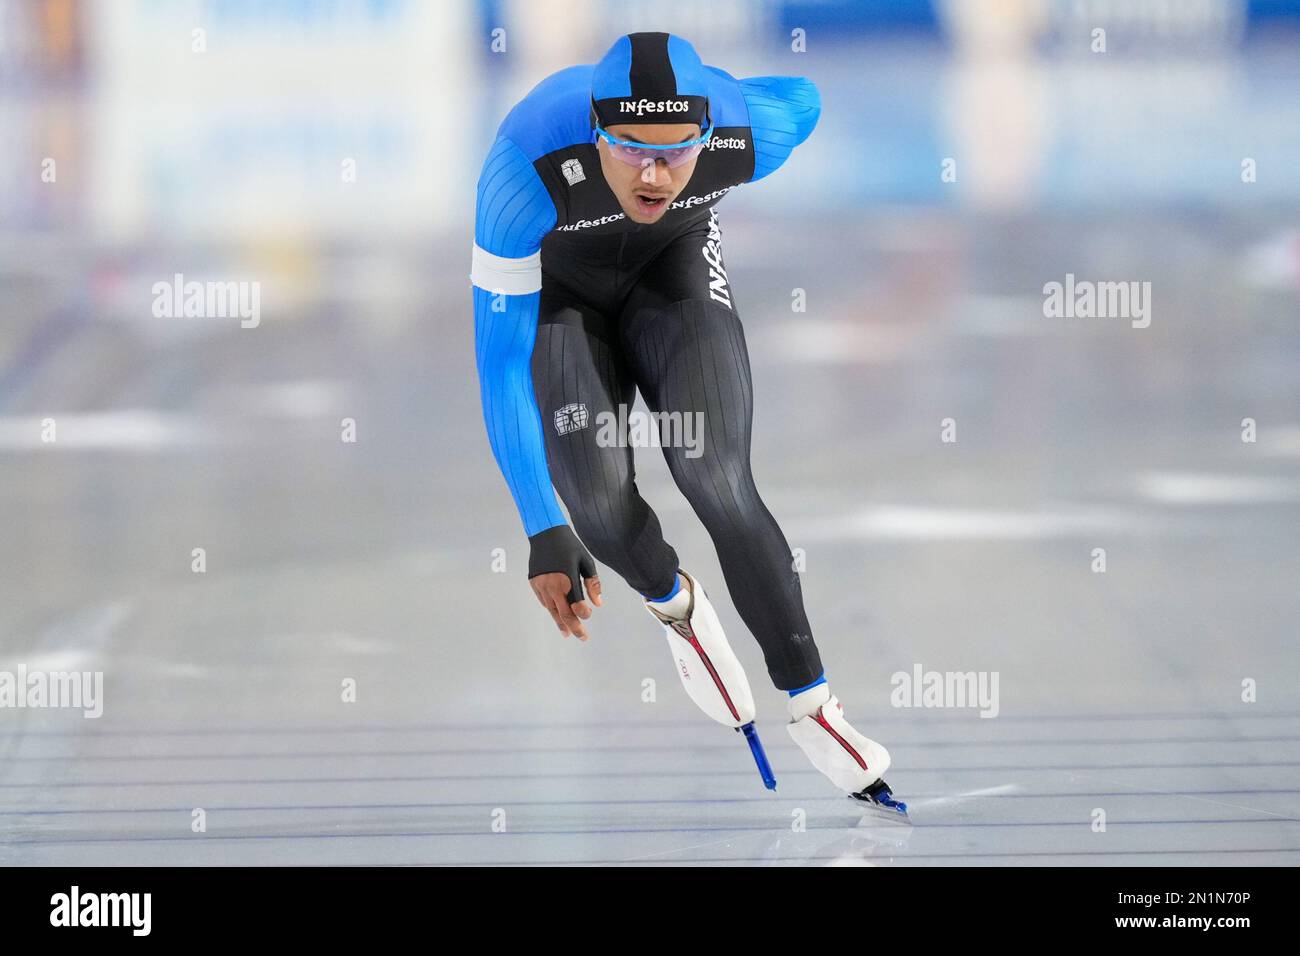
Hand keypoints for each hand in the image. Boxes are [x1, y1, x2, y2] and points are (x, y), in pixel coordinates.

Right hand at [527, 525, 602, 640]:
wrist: (545, 533)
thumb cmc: (569, 546)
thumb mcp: (586, 561)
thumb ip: (593, 584)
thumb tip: (598, 604)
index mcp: (568, 579)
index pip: (576, 605)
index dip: (584, 614)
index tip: (588, 614)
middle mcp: (553, 585)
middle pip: (563, 613)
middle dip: (574, 627)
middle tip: (583, 637)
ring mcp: (541, 585)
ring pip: (552, 610)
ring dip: (560, 622)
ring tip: (567, 633)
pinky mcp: (534, 583)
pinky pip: (544, 601)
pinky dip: (552, 609)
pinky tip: (557, 614)